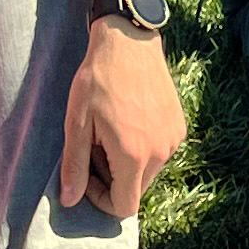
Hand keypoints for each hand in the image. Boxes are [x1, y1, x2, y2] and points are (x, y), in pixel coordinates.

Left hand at [62, 20, 186, 215]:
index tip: (86, 173)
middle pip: (136, 190)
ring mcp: (173, 139)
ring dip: (128, 164)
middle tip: (95, 147)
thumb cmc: (97, 80)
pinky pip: (160, 152)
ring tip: (111, 131)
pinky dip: (143, 148)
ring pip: (148, 172)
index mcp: (134, 156)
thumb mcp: (77, 124)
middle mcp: (160, 152)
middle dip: (113, 179)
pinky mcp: (179, 126)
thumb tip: (70, 201)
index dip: (101, 200)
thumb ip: (75, 166)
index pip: (124, 206)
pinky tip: (128, 120)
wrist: (128, 41)